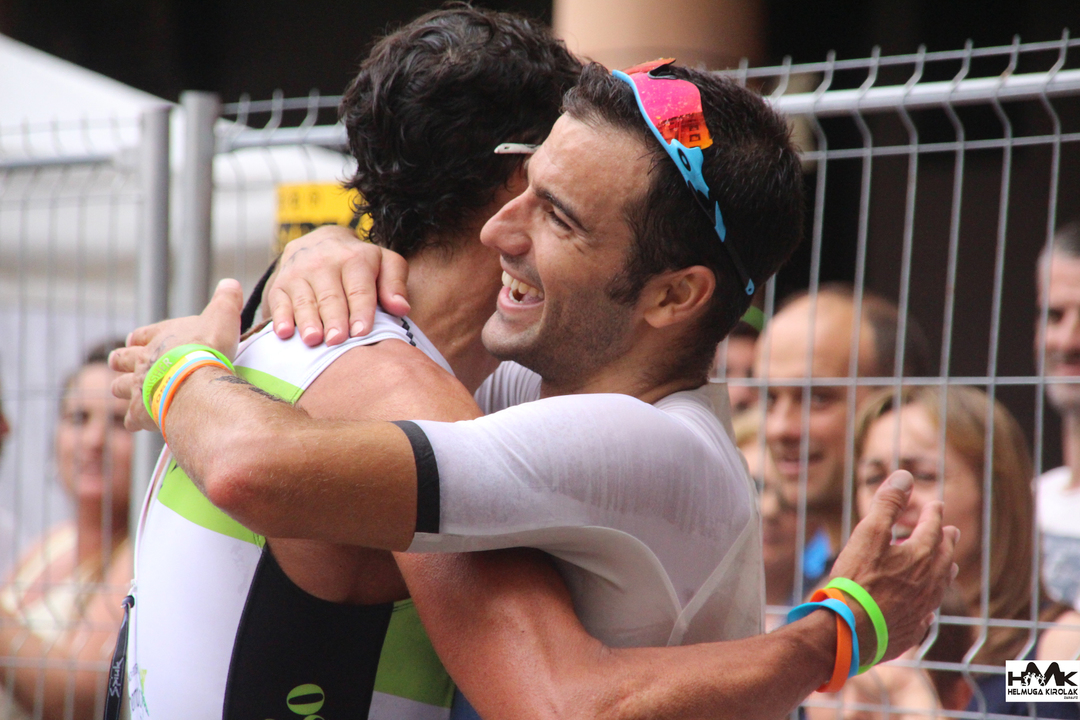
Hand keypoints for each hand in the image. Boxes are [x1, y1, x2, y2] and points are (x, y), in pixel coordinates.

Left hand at [110, 279, 244, 431]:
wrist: (194, 379)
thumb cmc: (207, 346)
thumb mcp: (222, 314)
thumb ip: (226, 299)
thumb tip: (231, 282)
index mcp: (158, 337)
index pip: (140, 335)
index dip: (139, 339)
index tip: (138, 342)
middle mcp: (143, 360)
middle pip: (121, 359)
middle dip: (122, 363)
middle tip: (125, 367)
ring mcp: (140, 386)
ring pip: (119, 387)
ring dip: (124, 390)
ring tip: (133, 395)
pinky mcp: (142, 411)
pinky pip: (132, 419)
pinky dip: (136, 421)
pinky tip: (144, 424)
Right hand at [266, 226, 410, 345]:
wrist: (319, 243)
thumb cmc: (359, 264)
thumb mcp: (384, 264)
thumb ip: (395, 284)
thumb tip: (401, 308)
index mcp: (356, 258)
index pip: (359, 289)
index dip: (361, 311)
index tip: (362, 332)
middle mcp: (325, 262)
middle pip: (331, 296)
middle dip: (335, 319)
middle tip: (337, 341)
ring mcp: (300, 272)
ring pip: (305, 300)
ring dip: (308, 320)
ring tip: (313, 340)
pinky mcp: (280, 283)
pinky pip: (280, 301)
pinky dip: (281, 317)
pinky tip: (284, 333)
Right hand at [829, 470, 958, 663]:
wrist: (850, 630)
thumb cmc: (857, 580)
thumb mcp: (867, 534)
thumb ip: (887, 504)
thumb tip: (904, 476)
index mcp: (920, 554)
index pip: (933, 526)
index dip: (933, 513)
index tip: (935, 504)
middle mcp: (929, 581)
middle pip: (944, 555)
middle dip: (947, 540)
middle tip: (951, 531)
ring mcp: (923, 607)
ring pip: (942, 584)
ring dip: (946, 570)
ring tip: (949, 564)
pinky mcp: (912, 628)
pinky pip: (929, 612)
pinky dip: (931, 602)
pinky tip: (929, 606)